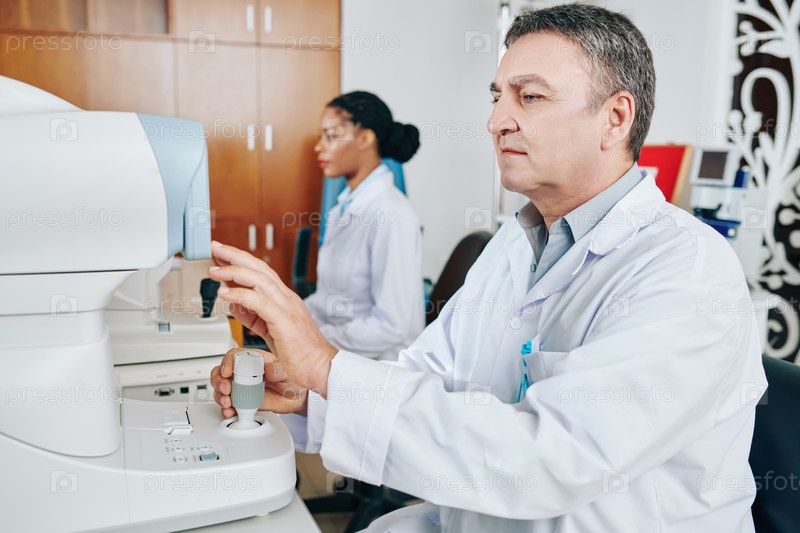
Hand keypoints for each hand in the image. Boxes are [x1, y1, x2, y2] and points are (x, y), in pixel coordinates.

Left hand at [208, 241, 337, 395]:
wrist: (320, 367)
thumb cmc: (300, 353)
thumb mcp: (270, 330)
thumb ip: (253, 316)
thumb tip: (234, 304)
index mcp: (284, 299)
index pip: (260, 272)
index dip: (240, 261)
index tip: (221, 254)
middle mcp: (286, 298)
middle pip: (259, 268)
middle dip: (234, 255)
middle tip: (214, 248)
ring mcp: (287, 307)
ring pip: (259, 279)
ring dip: (233, 272)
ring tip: (214, 271)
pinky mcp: (284, 321)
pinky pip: (259, 302)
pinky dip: (240, 295)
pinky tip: (224, 293)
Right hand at [211, 348, 307, 415]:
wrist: (295, 399)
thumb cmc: (291, 380)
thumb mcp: (287, 372)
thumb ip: (278, 369)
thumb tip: (268, 368)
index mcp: (253, 361)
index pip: (234, 357)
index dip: (227, 363)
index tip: (227, 372)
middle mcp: (244, 373)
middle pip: (222, 372)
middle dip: (219, 381)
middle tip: (226, 389)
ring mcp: (242, 388)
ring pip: (221, 388)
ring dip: (220, 395)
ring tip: (228, 402)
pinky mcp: (242, 401)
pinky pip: (228, 404)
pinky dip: (225, 408)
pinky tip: (229, 411)